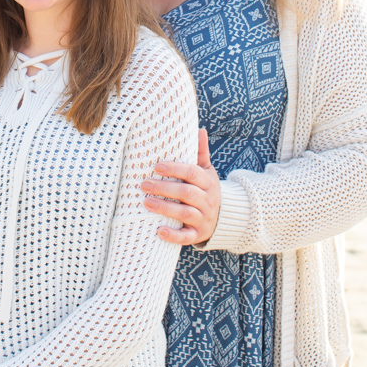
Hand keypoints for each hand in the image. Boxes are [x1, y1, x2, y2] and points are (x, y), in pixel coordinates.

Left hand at [141, 128, 220, 244]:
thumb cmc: (206, 190)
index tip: (156, 167)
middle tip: (144, 184)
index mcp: (208, 182)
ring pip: (185, 214)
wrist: (223, 218)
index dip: (175, 169)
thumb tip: (200, 129)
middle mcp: (208, 201)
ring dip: (165, 208)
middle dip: (165, 188)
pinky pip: (187, 237)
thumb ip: (201, 152)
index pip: (193, 174)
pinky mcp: (198, 235)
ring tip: (146, 203)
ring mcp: (203, 219)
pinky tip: (159, 231)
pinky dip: (173, 235)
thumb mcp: (207, 171)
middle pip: (187, 193)